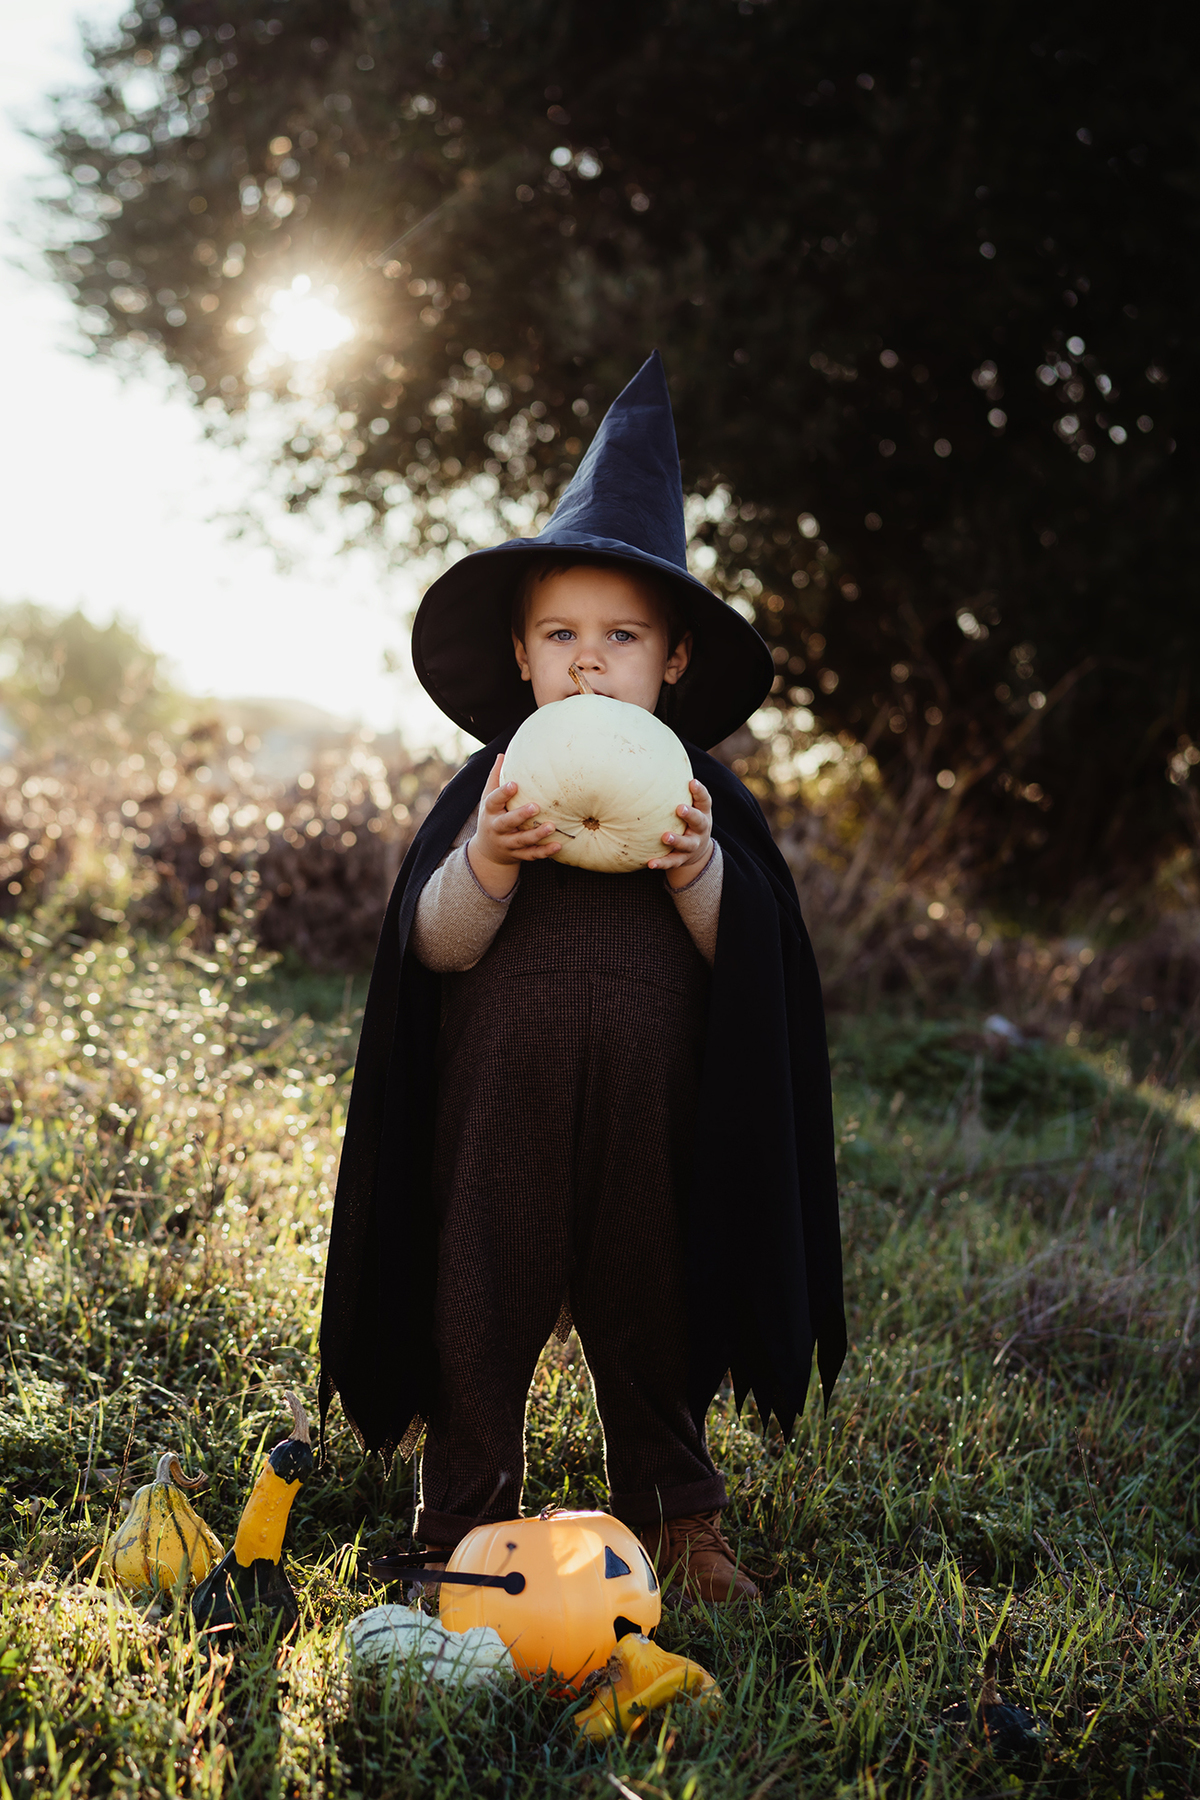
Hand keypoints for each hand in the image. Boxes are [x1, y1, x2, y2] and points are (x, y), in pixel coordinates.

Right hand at [467, 754, 561, 896]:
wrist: (487, 853)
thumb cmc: (493, 816)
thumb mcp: (488, 798)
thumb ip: (495, 778)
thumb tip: (503, 754)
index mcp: (490, 811)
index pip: (493, 801)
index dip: (503, 793)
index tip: (514, 784)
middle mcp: (496, 828)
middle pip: (506, 822)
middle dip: (520, 815)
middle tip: (536, 806)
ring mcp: (506, 844)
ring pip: (521, 841)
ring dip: (536, 835)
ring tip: (552, 826)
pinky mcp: (517, 855)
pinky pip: (531, 854)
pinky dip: (544, 852)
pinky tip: (558, 845)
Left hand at [649, 779, 713, 887]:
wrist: (697, 852)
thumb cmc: (687, 821)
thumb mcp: (690, 806)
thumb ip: (676, 792)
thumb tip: (654, 765)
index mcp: (703, 813)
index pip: (704, 801)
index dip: (699, 792)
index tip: (692, 782)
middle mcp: (700, 829)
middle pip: (699, 821)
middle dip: (690, 815)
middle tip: (679, 808)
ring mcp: (693, 845)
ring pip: (686, 844)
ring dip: (676, 840)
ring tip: (664, 837)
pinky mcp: (683, 859)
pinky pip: (672, 862)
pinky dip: (662, 863)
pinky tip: (650, 863)